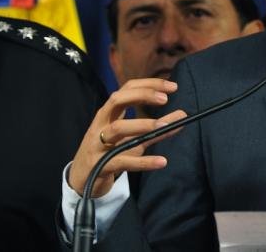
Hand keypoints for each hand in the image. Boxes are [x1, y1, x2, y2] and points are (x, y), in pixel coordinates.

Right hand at [68, 78, 186, 197]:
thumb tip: (183, 116)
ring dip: (142, 125)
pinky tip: (162, 161)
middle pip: (116, 100)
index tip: (173, 87)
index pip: (126, 89)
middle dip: (141, 95)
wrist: (82, 181)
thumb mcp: (134, 139)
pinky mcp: (100, 165)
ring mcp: (98, 144)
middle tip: (165, 99)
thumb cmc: (110, 153)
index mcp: (109, 114)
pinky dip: (143, 162)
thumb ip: (157, 128)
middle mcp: (101, 125)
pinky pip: (122, 161)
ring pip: (117, 129)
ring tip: (164, 125)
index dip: (149, 84)